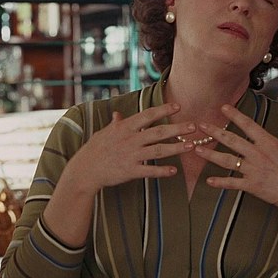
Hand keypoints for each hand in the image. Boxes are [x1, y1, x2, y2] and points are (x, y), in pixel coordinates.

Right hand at [59, 103, 196, 195]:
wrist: (85, 170)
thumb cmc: (93, 150)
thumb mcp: (103, 133)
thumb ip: (115, 124)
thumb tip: (118, 114)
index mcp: (124, 128)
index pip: (147, 115)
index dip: (163, 110)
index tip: (178, 106)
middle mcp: (129, 140)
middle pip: (157, 132)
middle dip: (176, 128)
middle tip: (193, 126)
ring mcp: (131, 155)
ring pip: (158, 151)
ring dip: (175, 148)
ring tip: (190, 146)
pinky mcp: (130, 171)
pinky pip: (150, 171)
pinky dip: (162, 171)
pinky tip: (174, 171)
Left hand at [194, 105, 277, 220]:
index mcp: (270, 144)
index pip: (249, 126)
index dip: (235, 116)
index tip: (223, 107)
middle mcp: (259, 155)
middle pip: (232, 140)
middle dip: (215, 132)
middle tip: (201, 125)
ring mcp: (253, 170)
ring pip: (227, 160)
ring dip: (210, 155)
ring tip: (197, 149)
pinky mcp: (251, 185)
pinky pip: (232, 183)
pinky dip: (220, 182)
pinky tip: (208, 180)